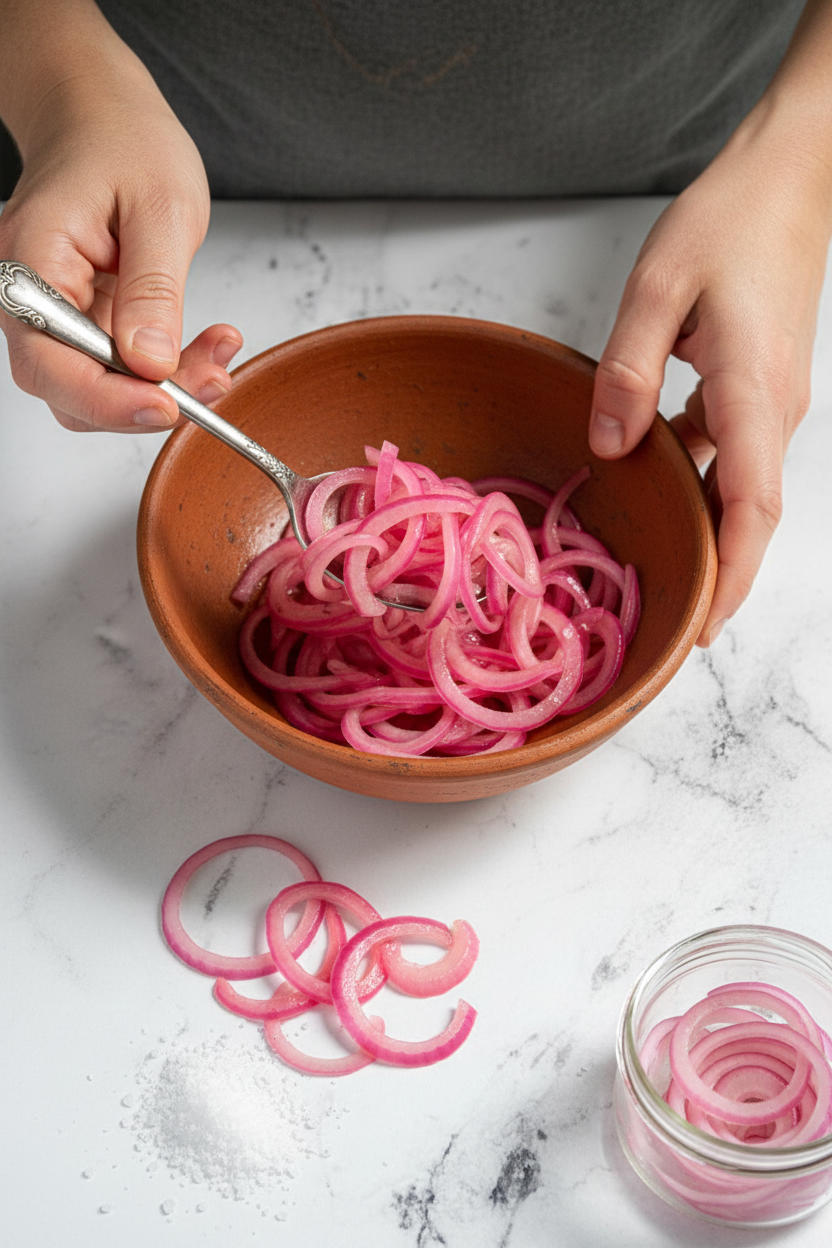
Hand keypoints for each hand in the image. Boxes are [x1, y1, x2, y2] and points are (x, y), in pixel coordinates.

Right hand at [0, 3, 241, 430]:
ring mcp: (57, 311)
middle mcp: (31, 296)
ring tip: (218, 356)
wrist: (104, 112)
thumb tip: (150, 364)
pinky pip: (119, 365)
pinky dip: (166, 369)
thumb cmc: (124, 140)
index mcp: (33, 260)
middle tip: (210, 380)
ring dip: (162, 389)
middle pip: (68, 388)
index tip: (166, 405)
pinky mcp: (86, 318)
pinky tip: (206, 347)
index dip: (107, 399)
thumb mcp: (161, 208)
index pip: (50, 361)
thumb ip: (153, 291)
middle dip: (142, 400)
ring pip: (97, 386)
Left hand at [589, 2, 831, 645]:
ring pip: (741, 490)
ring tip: (657, 573)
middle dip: (719, 576)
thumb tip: (609, 447)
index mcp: (754, 391)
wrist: (788, 176)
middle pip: (750, 515)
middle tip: (669, 627)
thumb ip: (627, 370)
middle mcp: (773, 410)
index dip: (731, 574)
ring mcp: (770, 403)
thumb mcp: (658, 286)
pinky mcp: (757, 388)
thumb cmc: (730, 219)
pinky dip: (699, 485)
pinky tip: (652, 489)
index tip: (703, 628)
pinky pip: (730, 455)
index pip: (750, 506)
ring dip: (706, 535)